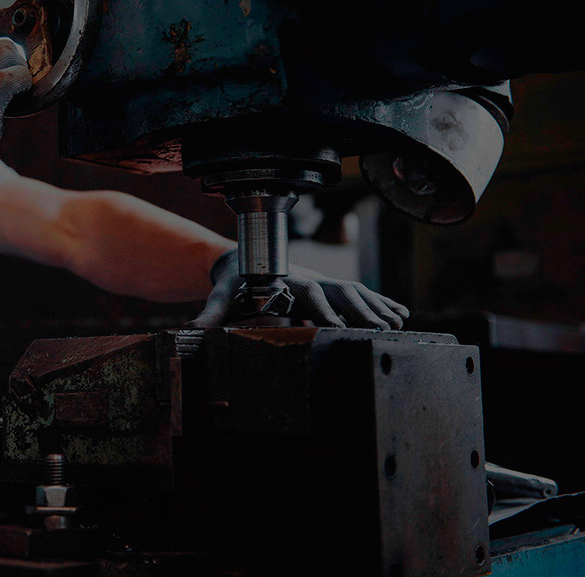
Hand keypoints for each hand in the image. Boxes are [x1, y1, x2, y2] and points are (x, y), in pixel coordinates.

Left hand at [191, 251, 409, 328]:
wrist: (240, 260)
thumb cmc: (233, 280)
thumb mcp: (221, 295)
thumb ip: (209, 314)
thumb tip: (190, 331)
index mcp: (286, 281)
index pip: (308, 295)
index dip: (323, 311)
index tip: (337, 327)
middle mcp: (309, 279)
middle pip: (340, 292)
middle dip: (361, 311)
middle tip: (381, 329)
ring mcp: (321, 282)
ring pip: (355, 292)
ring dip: (377, 308)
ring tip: (399, 325)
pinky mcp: (328, 288)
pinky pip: (360, 294)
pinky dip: (381, 303)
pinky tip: (402, 315)